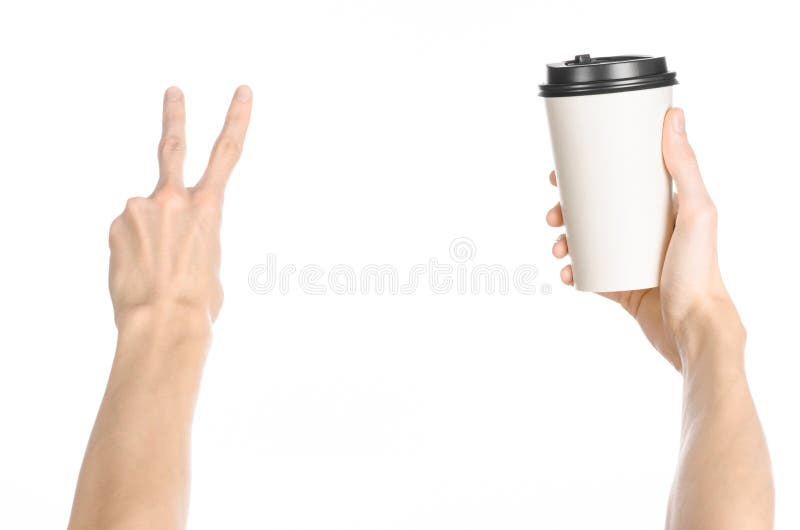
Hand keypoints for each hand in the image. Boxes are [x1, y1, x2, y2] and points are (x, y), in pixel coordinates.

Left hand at [108, 86, 251, 327]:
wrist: (163, 323)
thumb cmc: (198, 305)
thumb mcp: (212, 264)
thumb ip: (196, 236)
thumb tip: (171, 235)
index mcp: (209, 208)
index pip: (227, 152)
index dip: (236, 118)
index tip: (241, 92)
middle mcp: (174, 199)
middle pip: (173, 146)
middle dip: (174, 115)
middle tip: (172, 91)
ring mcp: (140, 208)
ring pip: (146, 214)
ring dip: (150, 236)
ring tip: (155, 269)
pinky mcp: (116, 224)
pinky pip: (127, 232)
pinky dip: (133, 249)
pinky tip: (138, 271)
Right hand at [546, 108, 742, 371]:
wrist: (694, 329)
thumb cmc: (700, 271)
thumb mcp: (696, 211)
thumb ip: (685, 166)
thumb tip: (674, 116)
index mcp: (662, 209)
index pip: (619, 181)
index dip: (587, 174)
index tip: (561, 173)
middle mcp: (645, 232)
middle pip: (596, 211)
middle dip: (566, 211)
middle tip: (552, 214)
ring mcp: (631, 260)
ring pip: (587, 243)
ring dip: (565, 242)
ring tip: (558, 248)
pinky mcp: (621, 287)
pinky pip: (589, 275)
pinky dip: (573, 273)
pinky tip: (566, 273)